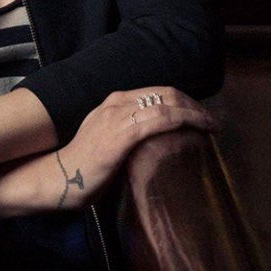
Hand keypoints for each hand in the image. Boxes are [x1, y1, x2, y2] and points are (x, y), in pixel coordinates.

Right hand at [49, 87, 215, 208]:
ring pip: (166, 103)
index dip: (184, 101)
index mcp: (114, 102)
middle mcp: (117, 103)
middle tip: (211, 121)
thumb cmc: (85, 166)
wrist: (59, 178)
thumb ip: (128, 133)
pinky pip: (159, 119)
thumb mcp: (108, 140)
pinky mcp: (121, 135)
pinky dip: (183, 120)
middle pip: (166, 93)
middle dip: (194, 105)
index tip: (200, 115)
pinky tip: (197, 128)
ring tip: (211, 125)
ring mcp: (118, 117)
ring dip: (194, 112)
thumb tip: (157, 141)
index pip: (157, 92)